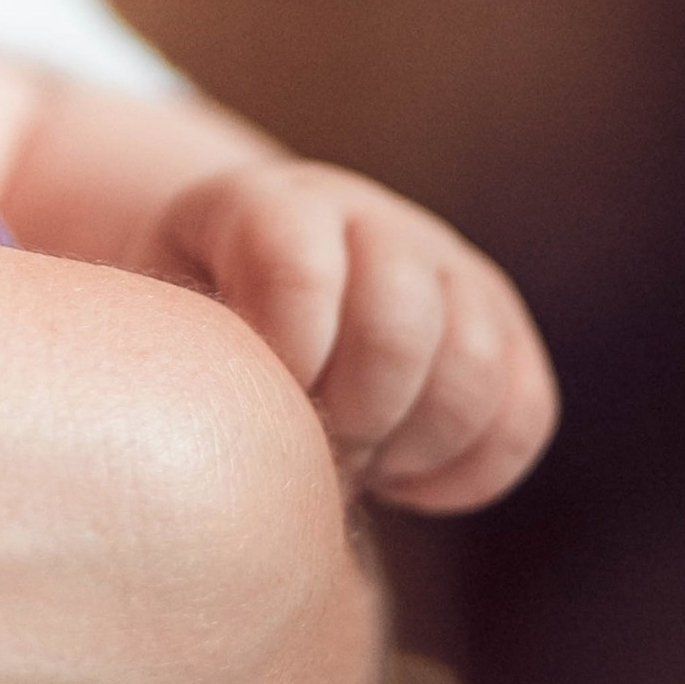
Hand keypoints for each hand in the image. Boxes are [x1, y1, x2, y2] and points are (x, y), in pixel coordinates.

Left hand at [154, 159, 555, 511]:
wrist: (243, 285)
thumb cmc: (184, 331)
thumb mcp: (158, 327)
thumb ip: (180, 366)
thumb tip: (231, 458)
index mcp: (272, 205)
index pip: (296, 267)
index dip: (284, 357)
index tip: (252, 411)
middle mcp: (371, 220)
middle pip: (400, 325)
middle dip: (353, 418)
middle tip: (311, 454)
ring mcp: (446, 267)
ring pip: (477, 367)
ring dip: (414, 446)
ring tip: (356, 464)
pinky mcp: (502, 325)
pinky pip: (526, 411)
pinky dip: (471, 468)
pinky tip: (404, 478)